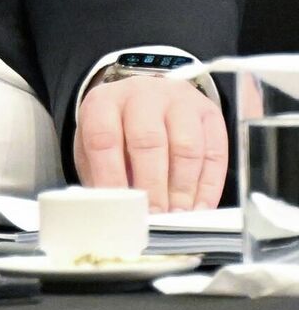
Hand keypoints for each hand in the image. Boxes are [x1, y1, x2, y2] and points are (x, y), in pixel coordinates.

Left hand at [74, 75, 226, 211]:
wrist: (146, 98)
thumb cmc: (118, 130)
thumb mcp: (94, 145)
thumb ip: (99, 173)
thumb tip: (110, 209)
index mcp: (104, 102)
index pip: (103, 138)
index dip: (111, 176)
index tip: (121, 207)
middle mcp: (141, 94)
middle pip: (148, 141)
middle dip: (152, 185)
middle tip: (155, 215)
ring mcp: (178, 100)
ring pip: (186, 146)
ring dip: (183, 188)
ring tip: (178, 215)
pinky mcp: (209, 112)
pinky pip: (214, 151)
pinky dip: (208, 185)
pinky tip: (200, 206)